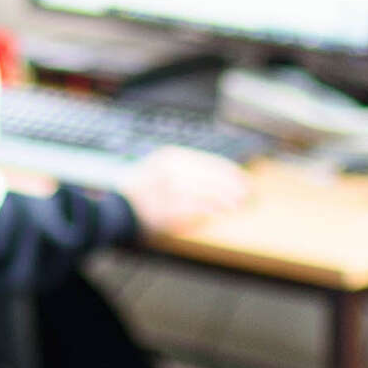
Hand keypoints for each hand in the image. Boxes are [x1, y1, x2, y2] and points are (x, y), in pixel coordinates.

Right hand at [121, 146, 250, 238]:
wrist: (119, 210)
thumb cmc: (143, 192)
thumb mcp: (162, 169)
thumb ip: (188, 170)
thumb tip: (220, 178)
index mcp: (172, 156)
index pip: (210, 162)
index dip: (230, 172)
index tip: (244, 179)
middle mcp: (173, 168)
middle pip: (213, 176)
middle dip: (233, 185)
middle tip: (248, 193)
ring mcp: (172, 187)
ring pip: (209, 191)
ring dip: (227, 198)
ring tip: (240, 204)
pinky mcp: (171, 206)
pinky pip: (199, 207)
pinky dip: (213, 209)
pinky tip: (223, 212)